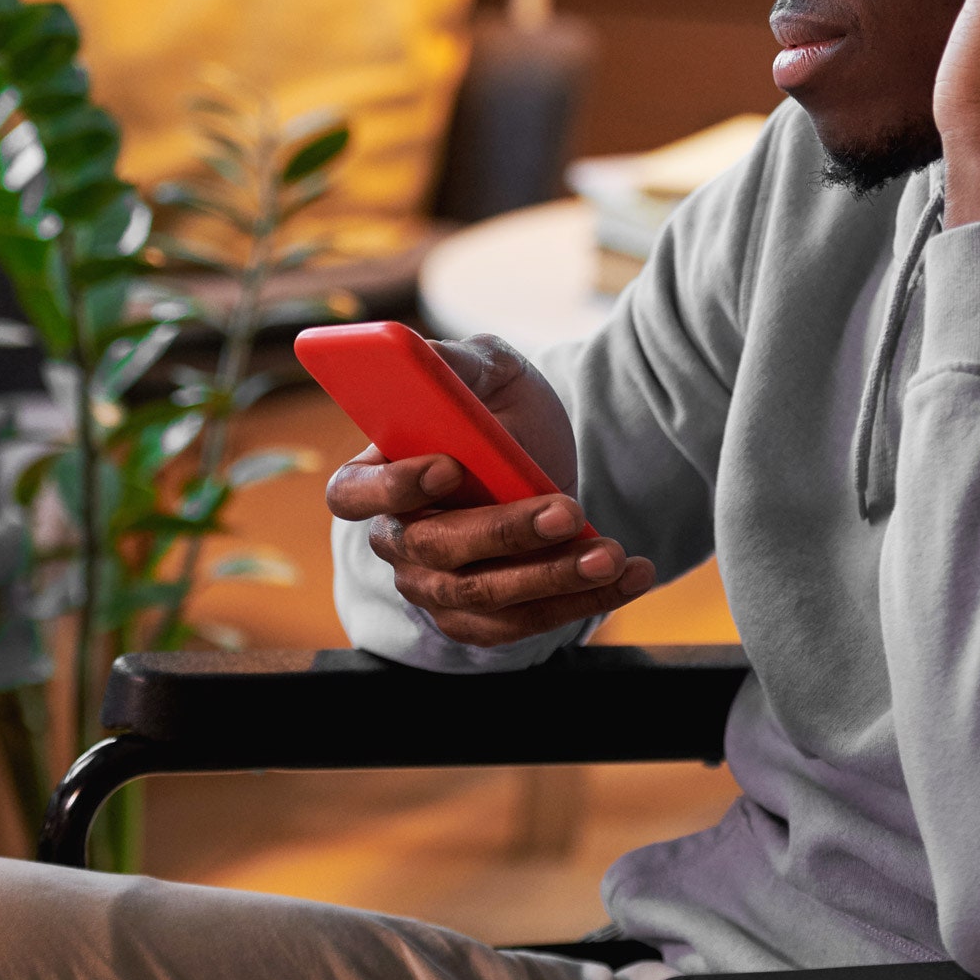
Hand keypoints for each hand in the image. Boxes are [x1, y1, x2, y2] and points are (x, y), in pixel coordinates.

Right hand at [324, 333, 655, 647]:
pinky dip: (579, 604)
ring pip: (481, 597)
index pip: (352, 494)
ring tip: (609, 554)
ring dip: (551, 578)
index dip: (393, 486)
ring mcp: (435, 587)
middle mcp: (399, 539)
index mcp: (380, 473)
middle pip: (431, 550)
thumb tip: (421, 354)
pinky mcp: (480, 621)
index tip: (450, 465)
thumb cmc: (503, 412)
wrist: (549, 462)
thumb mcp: (490, 371)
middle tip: (567, 510)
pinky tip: (628, 574)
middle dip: (504, 533)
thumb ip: (459, 361)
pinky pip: (521, 626)